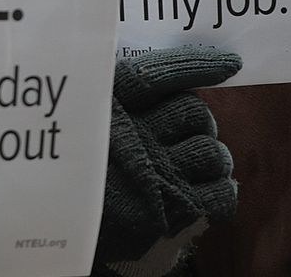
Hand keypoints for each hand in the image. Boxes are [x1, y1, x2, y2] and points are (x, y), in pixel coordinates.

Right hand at [94, 46, 241, 271]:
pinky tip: (209, 189)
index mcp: (111, 109)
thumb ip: (116, 95)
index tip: (230, 64)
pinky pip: (219, 194)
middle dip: (201, 122)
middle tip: (191, 133)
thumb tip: (162, 73)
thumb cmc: (74, 168)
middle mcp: (136, 137)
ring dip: (214, 158)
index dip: (197, 65)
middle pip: (195, 112)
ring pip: (212, 153)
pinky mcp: (171, 213)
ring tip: (199, 165)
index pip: (159, 75)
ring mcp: (156, 176)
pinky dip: (221, 190)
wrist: (60, 225)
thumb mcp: (82, 119)